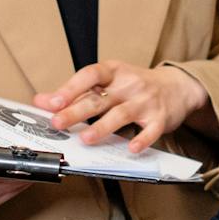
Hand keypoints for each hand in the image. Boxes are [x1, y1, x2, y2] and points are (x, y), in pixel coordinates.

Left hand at [38, 60, 208, 151]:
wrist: (177, 86)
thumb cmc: (135, 85)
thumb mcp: (106, 82)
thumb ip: (75, 92)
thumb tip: (41, 101)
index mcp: (114, 71)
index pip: (89, 75)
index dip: (70, 88)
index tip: (52, 102)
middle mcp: (129, 84)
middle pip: (99, 99)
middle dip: (76, 111)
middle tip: (57, 123)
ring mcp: (145, 101)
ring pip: (121, 114)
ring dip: (103, 127)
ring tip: (86, 139)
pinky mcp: (160, 117)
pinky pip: (151, 130)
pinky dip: (142, 139)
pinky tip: (131, 148)